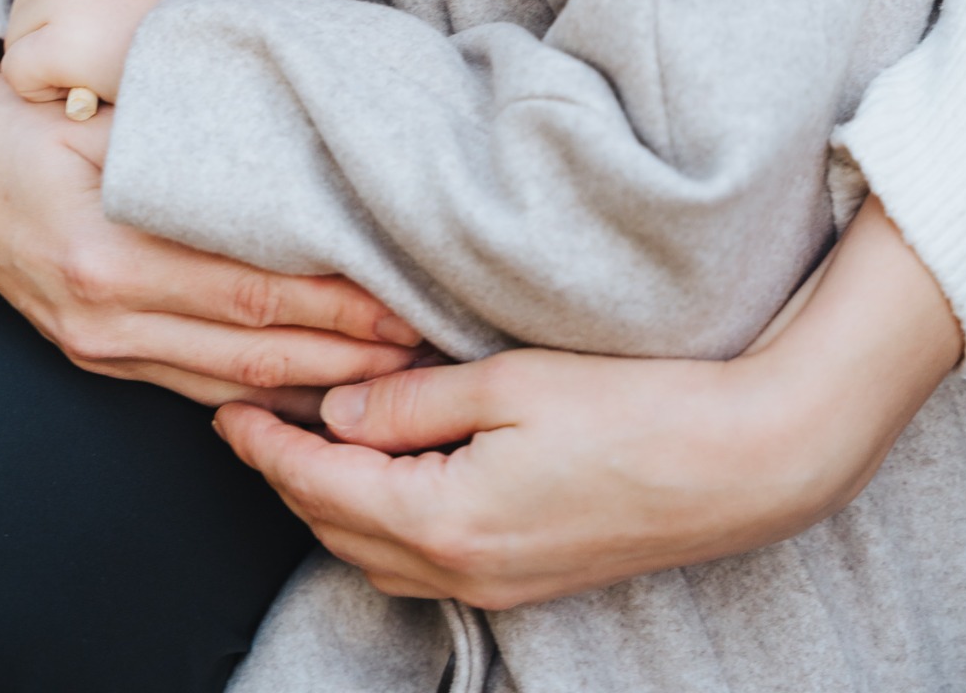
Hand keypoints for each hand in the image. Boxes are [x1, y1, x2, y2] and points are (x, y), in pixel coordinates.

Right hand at [0, 19, 422, 408]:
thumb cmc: (18, 112)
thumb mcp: (94, 111)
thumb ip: (182, 136)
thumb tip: (287, 140)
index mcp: (108, 253)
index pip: (252, 293)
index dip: (337, 303)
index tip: (408, 293)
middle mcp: (105, 316)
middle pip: (254, 351)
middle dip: (350, 353)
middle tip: (432, 341)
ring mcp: (96, 343)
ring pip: (229, 382)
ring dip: (317, 382)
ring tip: (395, 371)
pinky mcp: (93, 352)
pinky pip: (190, 384)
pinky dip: (260, 390)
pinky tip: (313, 387)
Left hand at [3, 0, 195, 108]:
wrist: (219, 66)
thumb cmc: (185, 40)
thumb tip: (52, 15)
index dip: (57, 18)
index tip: (100, 34)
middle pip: (21, 11)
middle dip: (51, 44)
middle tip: (106, 58)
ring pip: (17, 44)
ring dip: (49, 69)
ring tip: (103, 71)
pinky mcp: (59, 44)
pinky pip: (19, 75)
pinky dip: (44, 93)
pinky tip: (87, 90)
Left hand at [216, 197, 962, 605]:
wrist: (740, 463)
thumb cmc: (632, 410)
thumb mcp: (506, 382)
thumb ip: (409, 400)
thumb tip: (337, 411)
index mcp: (447, 520)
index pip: (320, 487)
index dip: (265, 447)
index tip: (225, 411)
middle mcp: (465, 569)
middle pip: (337, 531)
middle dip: (287, 478)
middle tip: (253, 416)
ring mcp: (501, 582)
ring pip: (378, 555)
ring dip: (332, 504)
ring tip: (308, 441)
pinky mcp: (530, 577)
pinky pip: (424, 562)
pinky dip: (383, 523)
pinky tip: (386, 475)